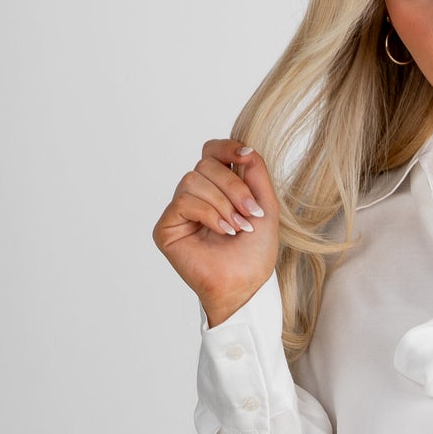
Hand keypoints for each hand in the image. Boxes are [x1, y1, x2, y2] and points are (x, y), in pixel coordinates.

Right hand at [152, 138, 279, 327]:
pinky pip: (184, 201)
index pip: (212, 152)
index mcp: (217, 188)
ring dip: (222, 203)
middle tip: (250, 214)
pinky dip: (208, 214)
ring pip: (194, 180)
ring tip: (237, 227)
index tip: (247, 157)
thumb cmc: (254, 254)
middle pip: (206, 164)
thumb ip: (257, 173)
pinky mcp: (167, 227)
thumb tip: (245, 147)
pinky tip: (223, 231)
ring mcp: (179, 211)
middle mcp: (196, 196)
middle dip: (233, 187)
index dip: (227, 148)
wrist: (245, 285)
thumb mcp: (266, 206)